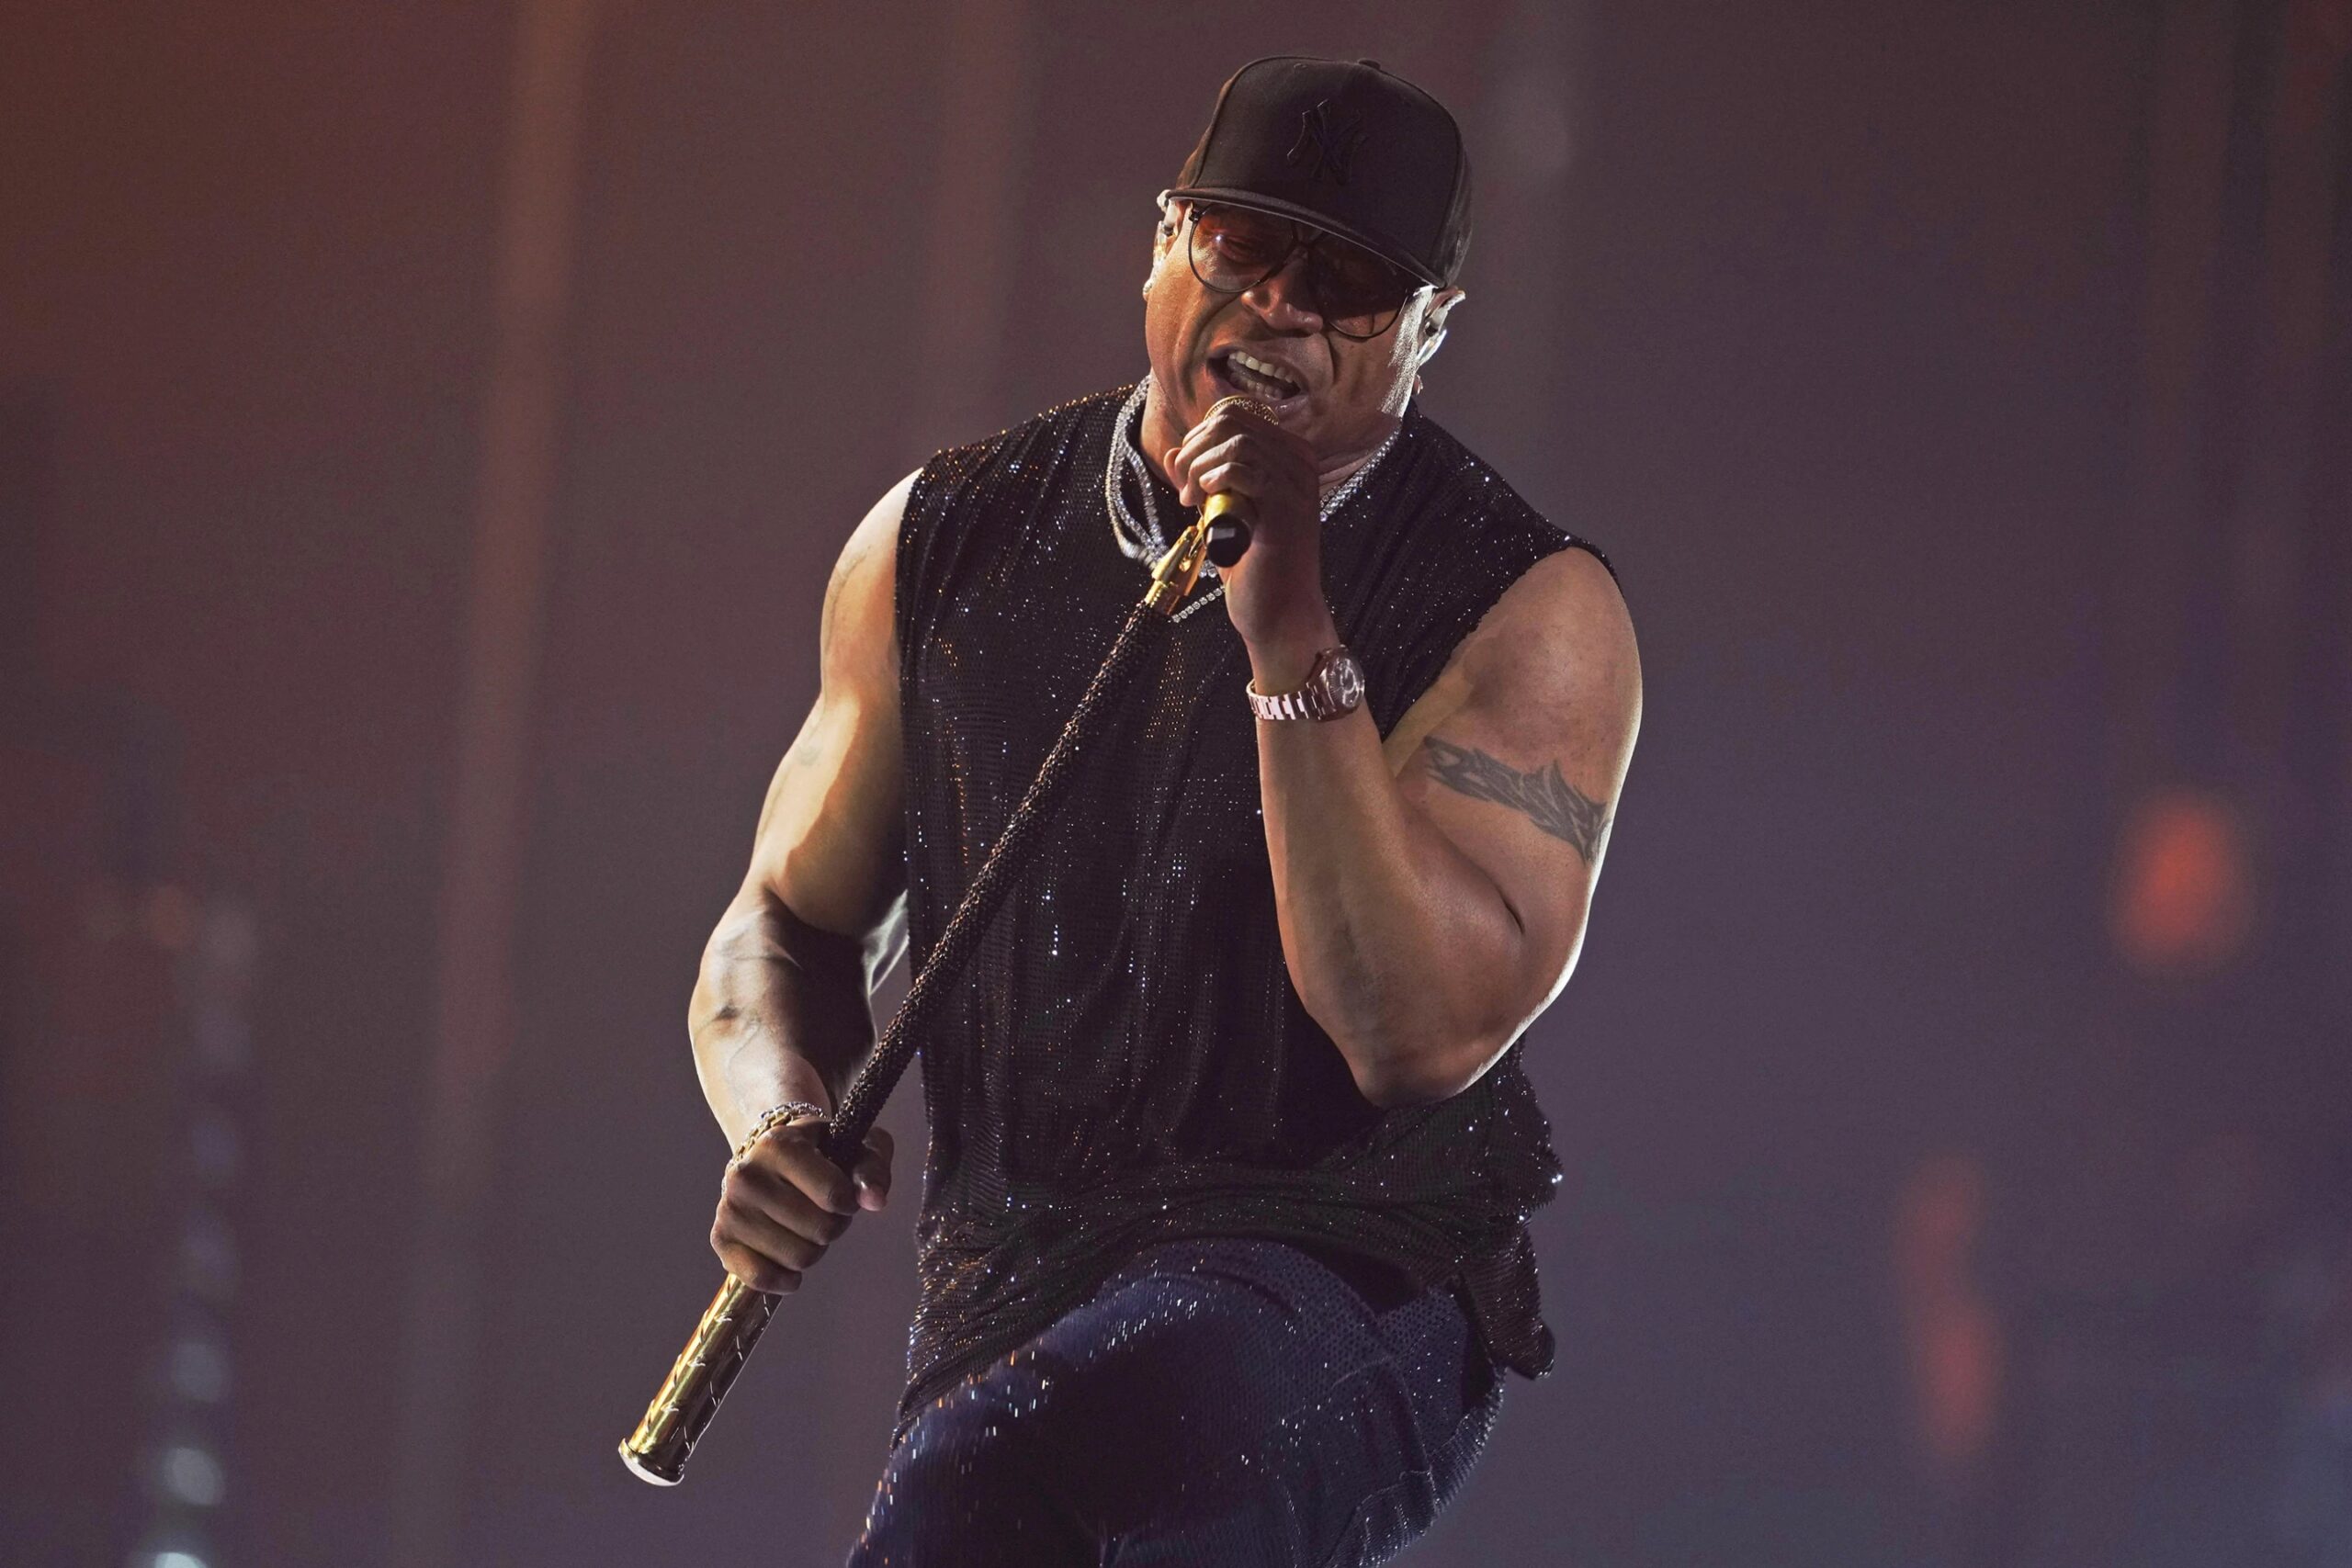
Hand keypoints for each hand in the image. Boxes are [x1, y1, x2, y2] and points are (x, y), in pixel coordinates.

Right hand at [710, 1117, 891, 1293]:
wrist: (768, 1157)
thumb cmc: (821, 1154)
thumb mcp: (855, 1147)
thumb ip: (872, 1169)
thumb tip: (874, 1201)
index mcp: (778, 1145)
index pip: (834, 1195)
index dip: (849, 1203)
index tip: (843, 1196)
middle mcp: (747, 1175)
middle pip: (820, 1231)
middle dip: (833, 1227)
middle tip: (823, 1212)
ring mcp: (730, 1209)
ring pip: (798, 1258)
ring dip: (813, 1249)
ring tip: (804, 1226)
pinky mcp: (721, 1239)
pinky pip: (762, 1278)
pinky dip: (784, 1278)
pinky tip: (788, 1262)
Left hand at [1164, 397, 1330, 651]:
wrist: (1279, 613)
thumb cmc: (1254, 566)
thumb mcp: (1221, 513)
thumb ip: (1202, 480)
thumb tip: (1173, 451)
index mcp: (1290, 456)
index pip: (1237, 415)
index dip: (1199, 437)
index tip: (1186, 475)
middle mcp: (1301, 462)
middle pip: (1232, 421)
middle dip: (1195, 450)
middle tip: (1184, 489)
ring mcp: (1297, 482)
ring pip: (1235, 441)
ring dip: (1200, 467)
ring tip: (1191, 499)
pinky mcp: (1287, 505)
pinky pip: (1242, 469)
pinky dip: (1213, 480)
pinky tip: (1204, 502)